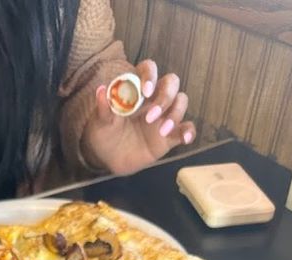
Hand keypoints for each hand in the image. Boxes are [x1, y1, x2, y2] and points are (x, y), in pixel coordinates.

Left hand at [81, 60, 195, 175]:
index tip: (146, 91)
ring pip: (181, 102)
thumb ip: (103, 108)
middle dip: (165, 97)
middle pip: (171, 83)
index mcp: (137, 88)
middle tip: (150, 117)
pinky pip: (187, 128)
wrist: (110, 158)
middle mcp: (154, 98)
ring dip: (175, 114)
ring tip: (162, 131)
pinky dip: (190, 132)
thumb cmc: (106, 133)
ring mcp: (164, 115)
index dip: (150, 76)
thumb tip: (101, 90)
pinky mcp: (171, 134)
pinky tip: (185, 139)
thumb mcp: (101, 122)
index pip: (149, 70)